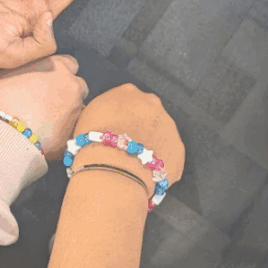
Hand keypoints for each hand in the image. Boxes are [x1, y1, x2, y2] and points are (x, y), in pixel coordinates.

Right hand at [0, 55, 87, 158]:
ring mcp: (76, 110)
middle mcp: (72, 85)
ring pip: (75, 108)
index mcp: (57, 66)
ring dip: (64, 111)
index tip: (45, 80)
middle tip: (45, 101)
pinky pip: (71, 129)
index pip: (68, 63)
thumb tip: (20, 70)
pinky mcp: (73, 133)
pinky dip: (62, 130)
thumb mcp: (1, 72)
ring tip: (44, 120)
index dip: (57, 72)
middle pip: (76, 86)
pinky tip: (46, 134)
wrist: (1, 133)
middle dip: (65, 91)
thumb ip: (21, 67)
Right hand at [70, 84, 184, 194]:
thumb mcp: (89, 116)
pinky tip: (146, 176)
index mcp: (127, 92)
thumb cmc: (92, 141)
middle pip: (148, 114)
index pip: (126, 99)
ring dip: (152, 145)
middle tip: (127, 147)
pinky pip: (168, 157)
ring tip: (136, 165)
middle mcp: (152, 103)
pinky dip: (159, 165)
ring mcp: (169, 126)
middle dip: (140, 128)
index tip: (115, 130)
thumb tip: (108, 120)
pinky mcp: (178, 150)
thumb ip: (104, 112)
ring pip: (161, 134)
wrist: (113, 169)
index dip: (121, 116)